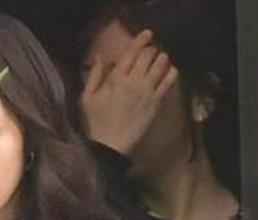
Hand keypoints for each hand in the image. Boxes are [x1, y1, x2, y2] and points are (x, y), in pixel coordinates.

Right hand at [80, 29, 177, 154]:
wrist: (109, 146)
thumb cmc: (94, 123)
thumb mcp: (86, 98)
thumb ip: (94, 76)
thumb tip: (101, 59)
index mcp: (115, 79)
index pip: (131, 52)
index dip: (141, 40)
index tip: (147, 34)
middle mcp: (133, 82)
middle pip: (148, 55)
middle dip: (151, 50)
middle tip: (152, 51)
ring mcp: (147, 92)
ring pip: (161, 65)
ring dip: (162, 58)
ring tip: (161, 60)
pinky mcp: (156, 103)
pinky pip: (169, 82)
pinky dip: (171, 73)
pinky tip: (170, 73)